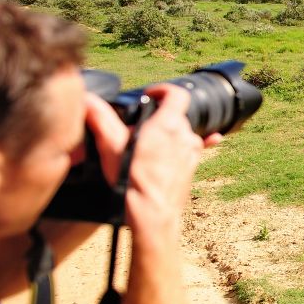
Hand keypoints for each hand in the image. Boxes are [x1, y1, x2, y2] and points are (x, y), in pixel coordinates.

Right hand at [84, 85, 221, 236]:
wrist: (151, 214)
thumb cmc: (132, 181)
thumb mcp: (110, 146)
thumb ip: (100, 119)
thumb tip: (87, 99)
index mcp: (168, 125)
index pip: (176, 94)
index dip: (162, 89)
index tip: (150, 94)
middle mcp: (185, 135)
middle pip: (176, 115)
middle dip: (157, 116)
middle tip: (138, 127)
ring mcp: (192, 152)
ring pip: (182, 133)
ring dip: (169, 133)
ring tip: (149, 144)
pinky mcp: (192, 167)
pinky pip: (198, 148)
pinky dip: (201, 140)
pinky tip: (215, 137)